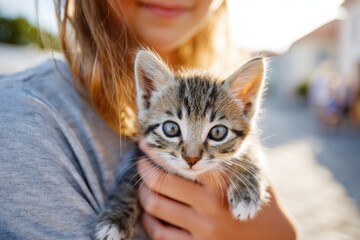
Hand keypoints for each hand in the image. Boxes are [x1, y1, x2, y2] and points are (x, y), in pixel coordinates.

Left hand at [137, 139, 296, 239]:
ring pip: (156, 206)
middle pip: (162, 182)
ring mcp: (203, 230)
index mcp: (223, 182)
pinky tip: (150, 212)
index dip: (158, 151)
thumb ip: (239, 151)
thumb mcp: (255, 173)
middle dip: (145, 169)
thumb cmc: (263, 203)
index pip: (181, 161)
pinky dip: (149, 220)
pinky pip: (160, 234)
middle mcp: (211, 206)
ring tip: (144, 185)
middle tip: (141, 162)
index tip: (146, 143)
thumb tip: (233, 122)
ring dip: (144, 193)